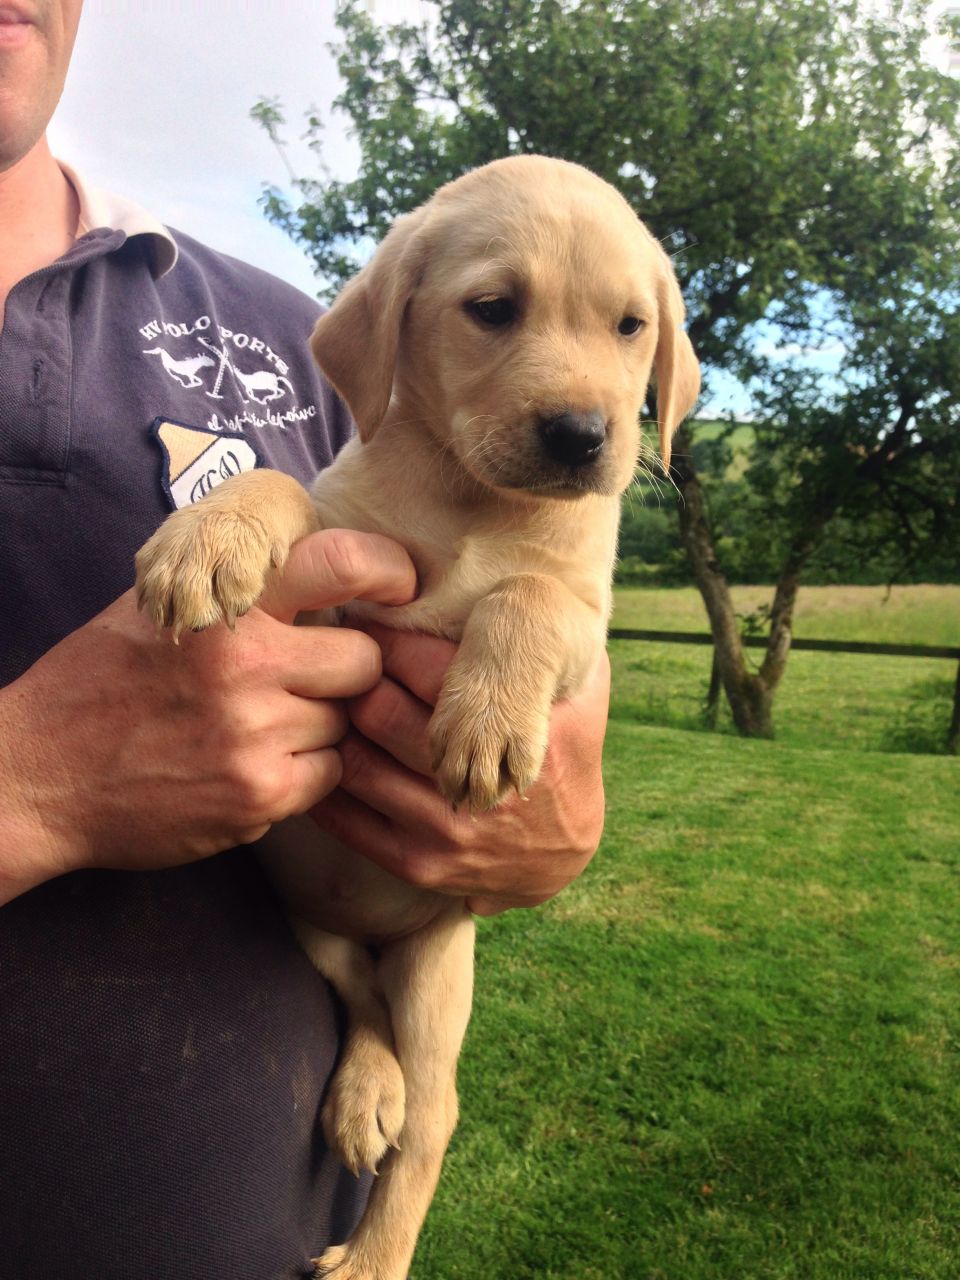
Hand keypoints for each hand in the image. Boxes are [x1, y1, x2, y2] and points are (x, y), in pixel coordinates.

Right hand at [0, 530, 415, 903]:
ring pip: (345, 724)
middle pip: (364, 661)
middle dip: (346, 673)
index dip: (386, 571)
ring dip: (319, 728)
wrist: (38, 777)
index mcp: (226, 608)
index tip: (403, 586)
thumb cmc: (101, 684)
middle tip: (304, 681)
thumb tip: (319, 573)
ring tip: (258, 729)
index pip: (338, 564)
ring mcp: (257, 735)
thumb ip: (235, 593)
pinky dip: (303, 776)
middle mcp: (248, 665)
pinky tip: (253, 768)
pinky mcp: (260, 797)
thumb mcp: (156, 610)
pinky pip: (327, 777)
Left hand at [310, 625, 608, 914]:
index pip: (429, 666)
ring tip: (328, 698)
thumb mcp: (580, 686)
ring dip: (336, 725)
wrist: (563, 851)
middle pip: (381, 710)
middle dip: (352, 677)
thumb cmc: (563, 746)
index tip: (368, 622)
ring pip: (356, 760)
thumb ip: (544, 637)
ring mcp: (448, 827)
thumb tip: (506, 579)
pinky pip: (345, 815)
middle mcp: (482, 778)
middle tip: (336, 657)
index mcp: (522, 723)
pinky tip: (328, 748)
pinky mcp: (420, 863)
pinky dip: (328, 776)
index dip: (389, 638)